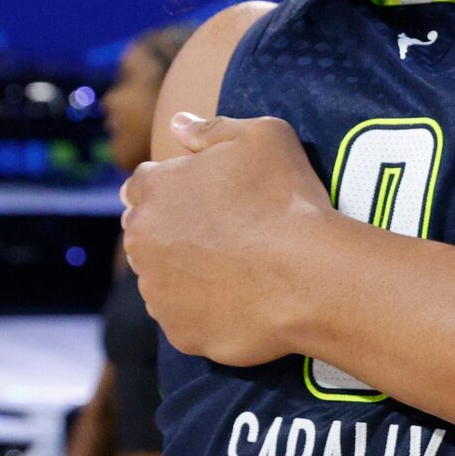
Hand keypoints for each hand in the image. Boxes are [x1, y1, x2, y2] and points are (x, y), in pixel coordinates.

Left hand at [121, 112, 335, 366]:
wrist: (312, 276)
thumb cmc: (290, 201)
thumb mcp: (264, 136)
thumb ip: (212, 128)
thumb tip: (177, 123)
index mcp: (155, 189)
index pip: (143, 183)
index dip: (174, 188)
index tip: (202, 198)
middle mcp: (142, 241)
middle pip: (146, 233)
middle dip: (172, 231)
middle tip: (221, 236)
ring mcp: (158, 292)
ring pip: (161, 279)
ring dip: (184, 273)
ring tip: (233, 271)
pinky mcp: (179, 333)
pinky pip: (185, 319)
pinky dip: (204, 312)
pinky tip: (239, 301)